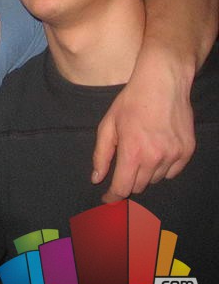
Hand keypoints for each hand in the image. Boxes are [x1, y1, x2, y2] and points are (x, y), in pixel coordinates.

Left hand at [93, 55, 194, 202]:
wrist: (162, 84)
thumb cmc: (131, 103)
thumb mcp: (108, 125)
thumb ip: (101, 155)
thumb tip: (97, 178)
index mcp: (131, 153)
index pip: (122, 188)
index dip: (112, 197)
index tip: (107, 199)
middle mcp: (154, 158)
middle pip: (139, 186)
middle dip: (128, 181)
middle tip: (124, 165)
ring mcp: (173, 156)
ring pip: (155, 180)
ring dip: (145, 173)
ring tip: (141, 151)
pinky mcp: (187, 152)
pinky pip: (172, 172)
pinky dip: (163, 168)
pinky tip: (156, 151)